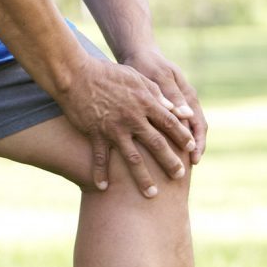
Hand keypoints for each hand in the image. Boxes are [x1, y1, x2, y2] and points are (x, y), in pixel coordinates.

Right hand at [58, 56, 194, 196]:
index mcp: (144, 102)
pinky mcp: (96, 133)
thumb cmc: (107, 73)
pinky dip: (101, 173)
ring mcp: (114, 129)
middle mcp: (133, 118)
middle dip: (170, 162)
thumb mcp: (136, 77)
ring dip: (144, 178)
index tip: (191, 148)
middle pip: (157, 144)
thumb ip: (156, 93)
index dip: (182, 136)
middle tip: (180, 176)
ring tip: (152, 194)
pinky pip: (100, 157)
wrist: (76, 74)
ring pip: (133, 158)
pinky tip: (103, 187)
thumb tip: (176, 108)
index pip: (170, 123)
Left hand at [124, 48, 206, 167]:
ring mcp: (178, 105)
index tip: (194, 158)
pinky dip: (172, 139)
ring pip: (186, 130)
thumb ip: (173, 96)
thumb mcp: (160, 77)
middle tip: (188, 168)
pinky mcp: (167, 107)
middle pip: (195, 131)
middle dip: (193, 149)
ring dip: (183, 146)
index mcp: (188, 96)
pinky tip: (163, 151)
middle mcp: (186, 102)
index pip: (198, 124)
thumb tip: (187, 115)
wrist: (140, 54)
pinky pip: (174, 126)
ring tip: (178, 164)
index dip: (197, 143)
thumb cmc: (148, 64)